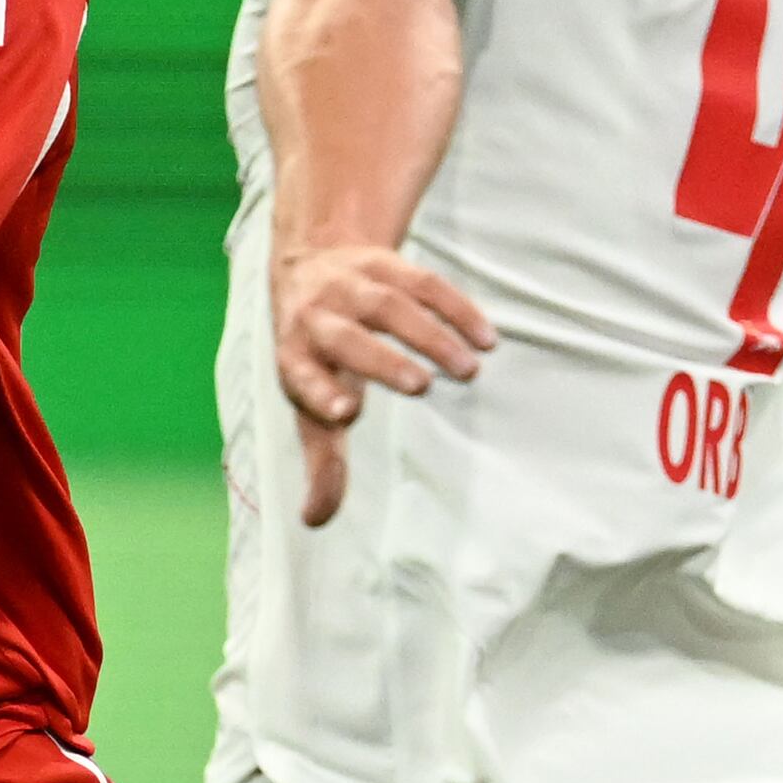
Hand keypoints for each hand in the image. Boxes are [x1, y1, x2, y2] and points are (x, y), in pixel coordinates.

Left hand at [270, 239, 492, 527]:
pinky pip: (424, 282)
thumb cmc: (315, 354)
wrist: (310, 260)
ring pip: (390, 304)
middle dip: (381, 360)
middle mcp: (317, 318)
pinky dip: (457, 309)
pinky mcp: (386, 264)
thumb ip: (321, 461)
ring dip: (432, 334)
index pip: (302, 376)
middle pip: (347, 336)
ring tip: (469, 370)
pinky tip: (487, 338)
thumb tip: (315, 521)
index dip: (320, 393)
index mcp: (295, 358)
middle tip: (422, 386)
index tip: (346, 412)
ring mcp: (352, 285)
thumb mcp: (309, 405)